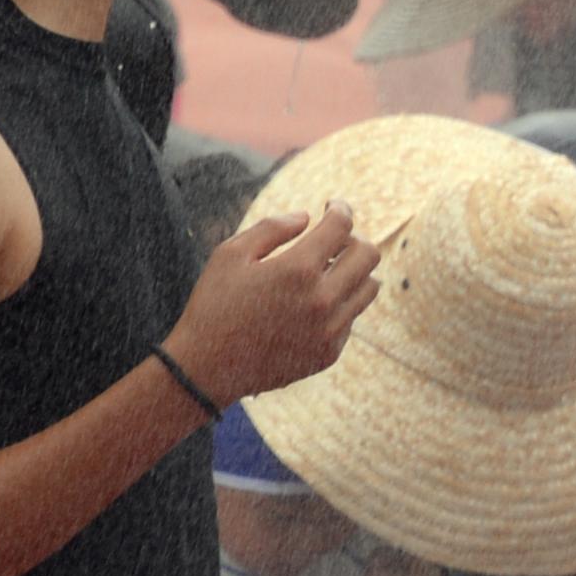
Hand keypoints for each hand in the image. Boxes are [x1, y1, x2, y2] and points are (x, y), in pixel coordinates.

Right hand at [165, 204, 380, 407]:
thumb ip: (270, 228)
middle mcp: (322, 299)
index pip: (341, 226)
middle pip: (368, 254)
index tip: (333, 207)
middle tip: (333, 241)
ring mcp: (330, 329)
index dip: (340, 209)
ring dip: (354, 272)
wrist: (206, 369)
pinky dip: (339, 304)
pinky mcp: (329, 353)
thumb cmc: (212, 306)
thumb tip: (307, 217)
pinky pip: (351, 318)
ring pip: (369, 287)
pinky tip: (310, 305)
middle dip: (352, 239)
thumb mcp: (229, 255)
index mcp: (297, 270)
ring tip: (327, 271)